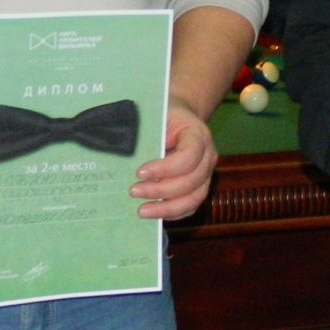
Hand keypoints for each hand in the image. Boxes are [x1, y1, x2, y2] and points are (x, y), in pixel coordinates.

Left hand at [133, 100, 219, 219]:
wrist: (180, 119)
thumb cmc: (164, 116)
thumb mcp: (156, 115)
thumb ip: (146, 132)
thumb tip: (122, 151)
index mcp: (198, 134)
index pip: (189, 155)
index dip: (165, 167)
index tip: (139, 172)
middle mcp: (208, 156)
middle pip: (191, 180)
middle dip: (161, 190)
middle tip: (133, 191)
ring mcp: (206, 174)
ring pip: (194, 198)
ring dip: (167, 208)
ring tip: (141, 211)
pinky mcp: (200, 187)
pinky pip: (190, 206)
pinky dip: (172, 213)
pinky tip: (153, 213)